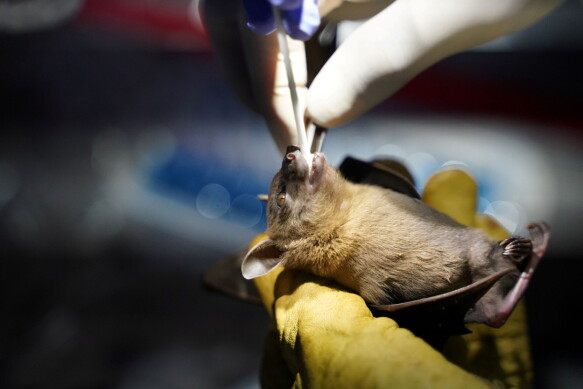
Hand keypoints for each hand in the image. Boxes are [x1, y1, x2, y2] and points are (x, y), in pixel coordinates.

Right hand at [201, 0, 561, 152]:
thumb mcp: (457, 8)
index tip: (292, 140)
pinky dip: (300, 47)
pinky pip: (298, 11)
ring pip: (265, 13)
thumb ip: (384, 55)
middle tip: (285, 130)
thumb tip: (320, 114)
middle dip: (253, 72)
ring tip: (302, 113)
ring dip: (273, 64)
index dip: (266, 84)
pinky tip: (322, 77)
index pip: (258, 18)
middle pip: (240, 10)